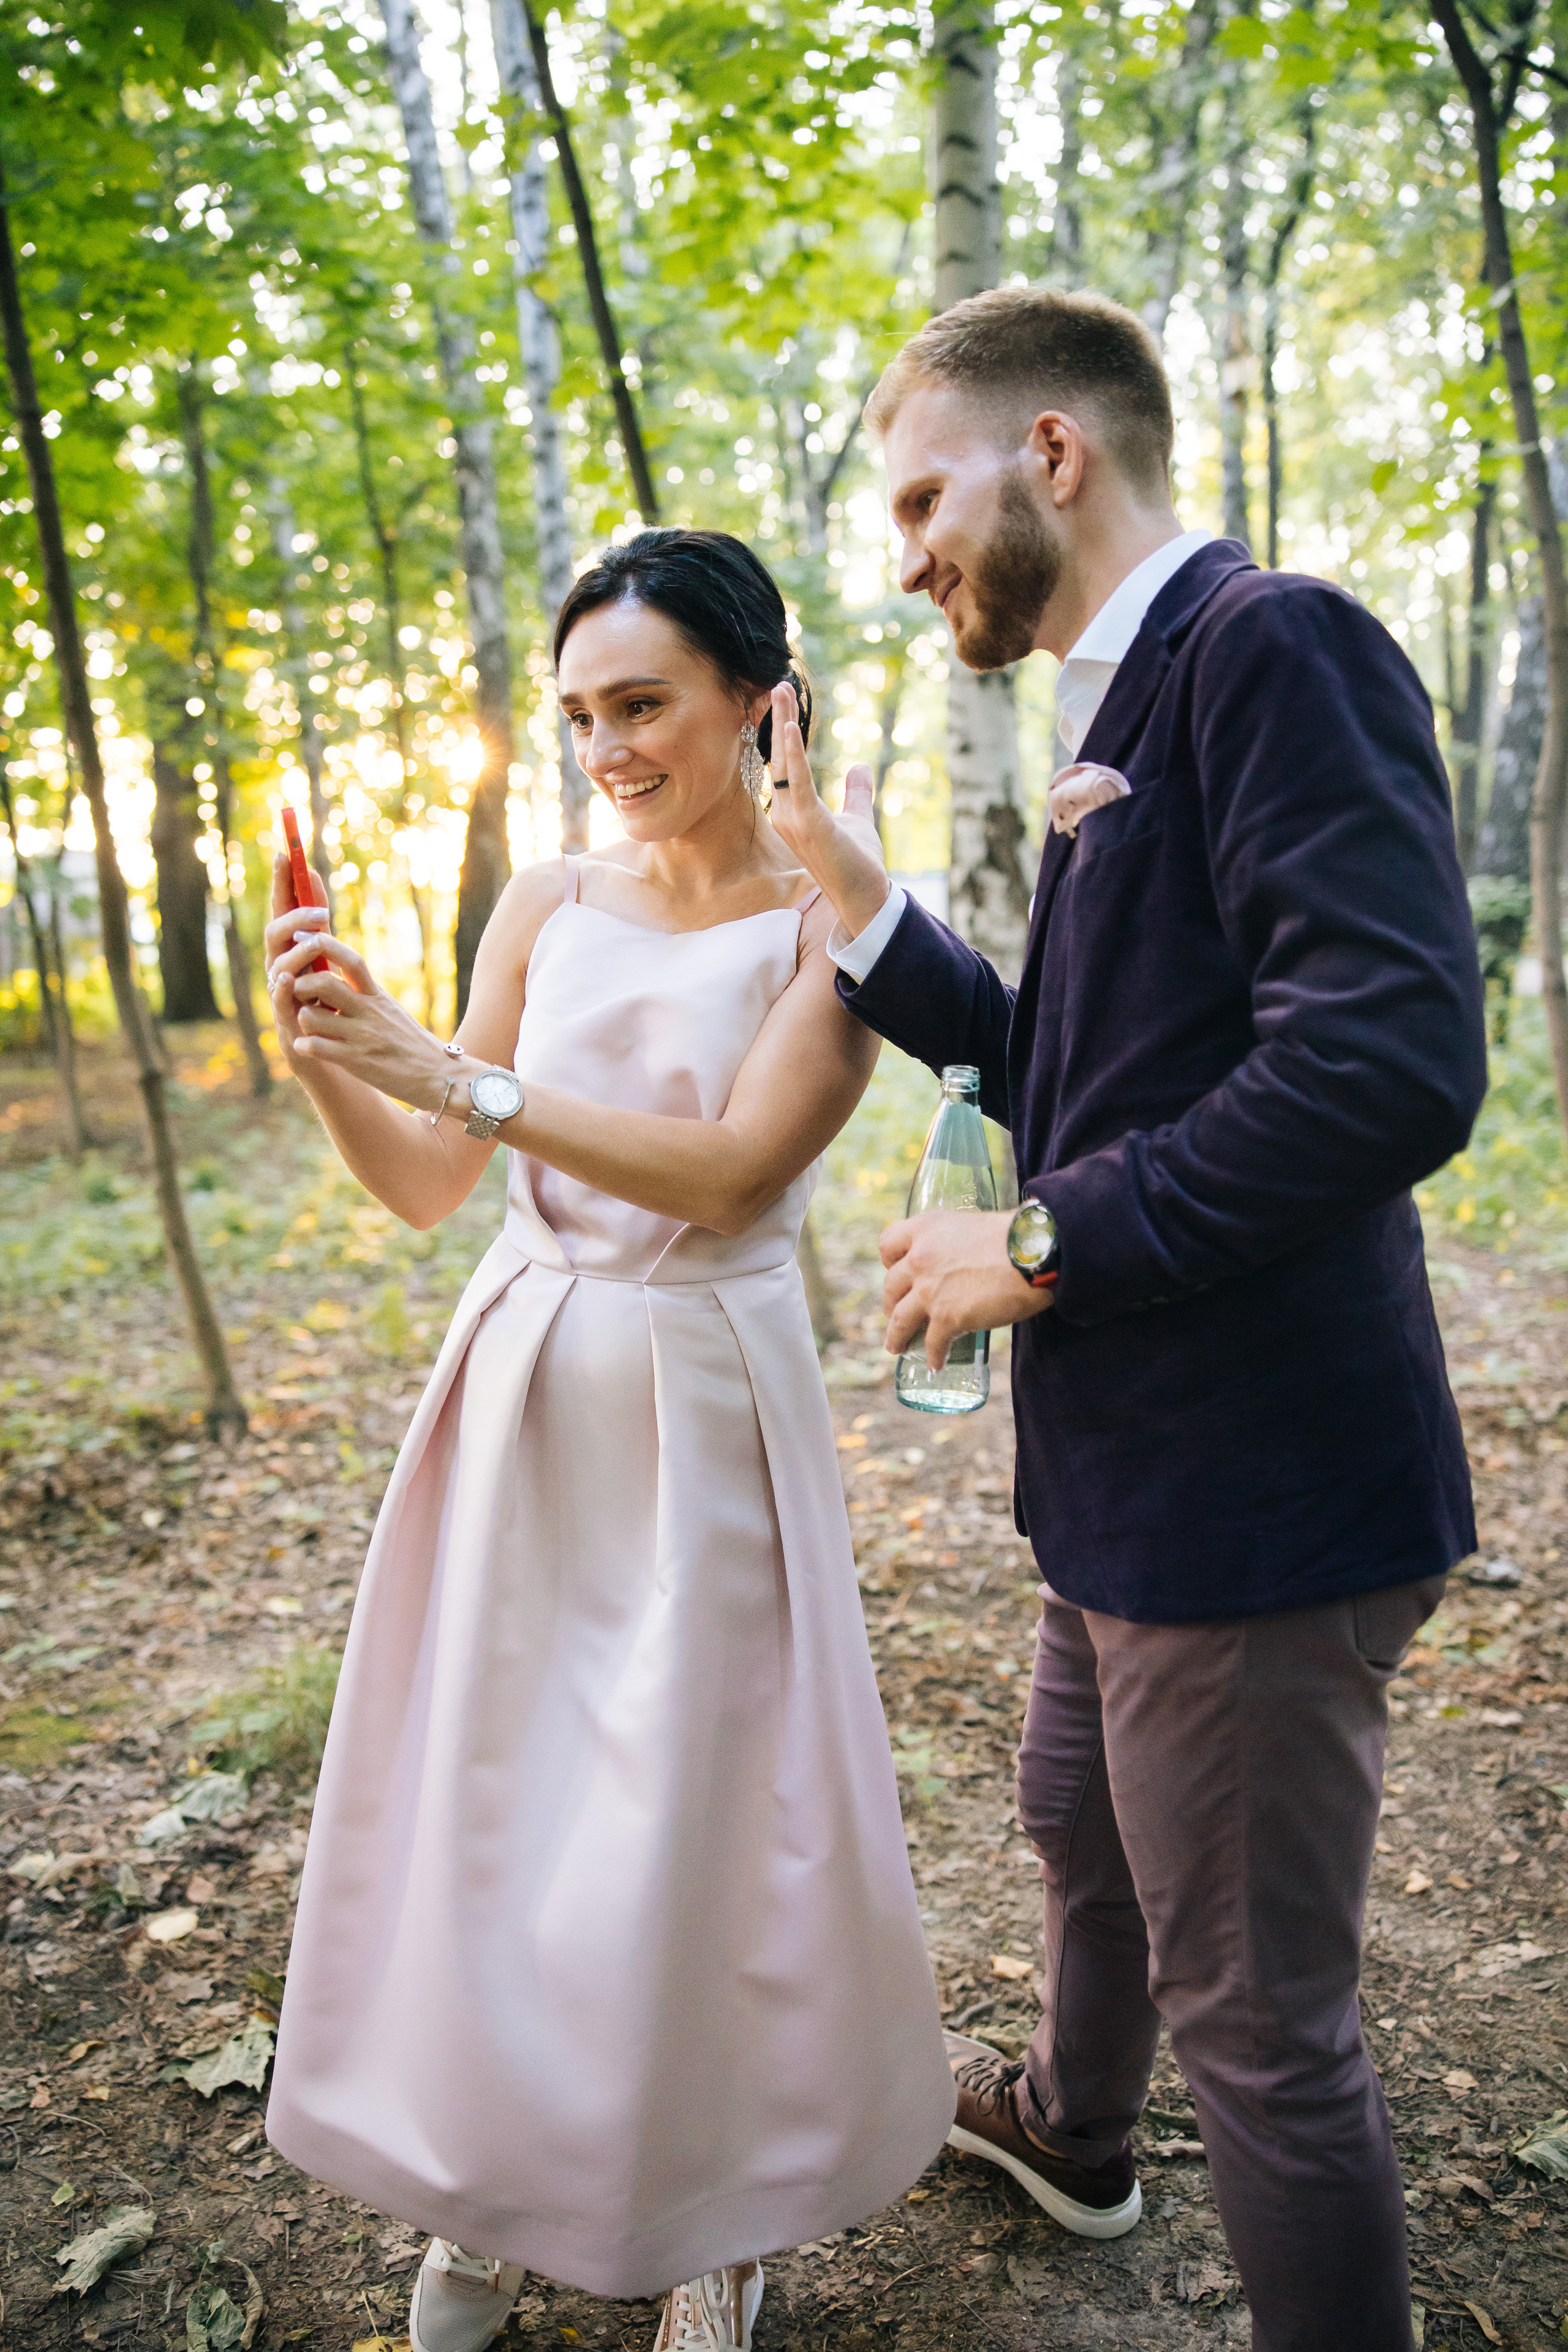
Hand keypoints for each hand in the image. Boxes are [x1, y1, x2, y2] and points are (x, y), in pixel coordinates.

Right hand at [263, 854, 331, 1073]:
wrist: (330, 1051)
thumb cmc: (325, 1001)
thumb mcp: (326, 957)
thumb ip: (318, 922)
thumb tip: (313, 875)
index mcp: (289, 951)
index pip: (282, 910)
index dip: (281, 882)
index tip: (285, 852)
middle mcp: (279, 968)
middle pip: (275, 934)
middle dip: (295, 918)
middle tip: (322, 912)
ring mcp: (280, 994)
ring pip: (278, 966)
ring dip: (295, 950)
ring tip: (315, 940)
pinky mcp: (287, 1022)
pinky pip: (279, 1002)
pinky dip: (282, 989)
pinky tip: (288, 976)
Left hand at [263, 861, 464, 1113]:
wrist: (441, 1076)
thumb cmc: (412, 1044)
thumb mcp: (390, 1010)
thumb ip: (365, 994)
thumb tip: (339, 975)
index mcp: (377, 994)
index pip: (350, 958)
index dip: (323, 945)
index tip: (304, 941)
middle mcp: (368, 1010)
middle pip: (323, 981)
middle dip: (301, 985)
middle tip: (297, 995)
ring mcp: (362, 1036)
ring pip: (312, 1015)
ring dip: (301, 1019)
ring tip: (306, 1026)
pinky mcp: (357, 1062)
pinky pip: (316, 1047)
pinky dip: (303, 1045)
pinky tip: (307, 1047)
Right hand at [766, 681, 890, 943]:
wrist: (866, 897)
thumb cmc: (859, 864)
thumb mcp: (858, 819)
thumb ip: (856, 794)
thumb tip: (859, 767)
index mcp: (793, 813)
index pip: (784, 766)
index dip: (783, 735)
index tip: (784, 702)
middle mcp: (785, 815)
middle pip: (777, 759)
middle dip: (778, 719)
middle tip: (779, 684)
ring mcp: (792, 820)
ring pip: (783, 764)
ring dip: (782, 725)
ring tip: (782, 691)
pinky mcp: (808, 823)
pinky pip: (796, 781)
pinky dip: (792, 753)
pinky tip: (789, 726)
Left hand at [882, 1210, 1053, 1368]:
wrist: (1034, 1253)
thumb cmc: (1015, 1236)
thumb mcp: (973, 1225)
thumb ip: (957, 1242)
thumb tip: (965, 1257)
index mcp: (926, 1229)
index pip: (888, 1243)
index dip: (890, 1261)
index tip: (896, 1271)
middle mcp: (920, 1258)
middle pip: (891, 1285)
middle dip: (891, 1303)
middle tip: (896, 1313)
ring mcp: (930, 1289)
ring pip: (900, 1319)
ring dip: (897, 1336)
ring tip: (897, 1347)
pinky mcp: (947, 1316)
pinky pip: (932, 1343)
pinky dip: (933, 1356)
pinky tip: (935, 1363)